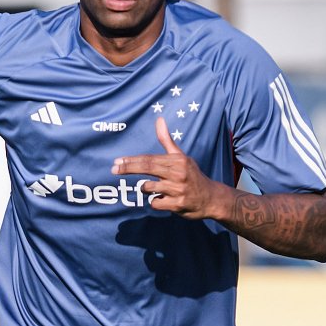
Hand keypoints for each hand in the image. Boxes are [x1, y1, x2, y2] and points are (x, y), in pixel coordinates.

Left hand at [111, 116, 228, 219]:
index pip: (149, 159)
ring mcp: (178, 190)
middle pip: (147, 169)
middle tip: (113, 170)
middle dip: (128, 168)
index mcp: (177, 161)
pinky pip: (155, 203)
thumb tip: (159, 119)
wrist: (211, 198)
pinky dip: (155, 202)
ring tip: (157, 188)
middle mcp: (178, 174)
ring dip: (147, 189)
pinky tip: (165, 199)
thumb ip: (167, 140)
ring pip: (148, 188)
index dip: (131, 160)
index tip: (117, 161)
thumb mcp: (181, 157)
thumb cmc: (191, 175)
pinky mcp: (178, 205)